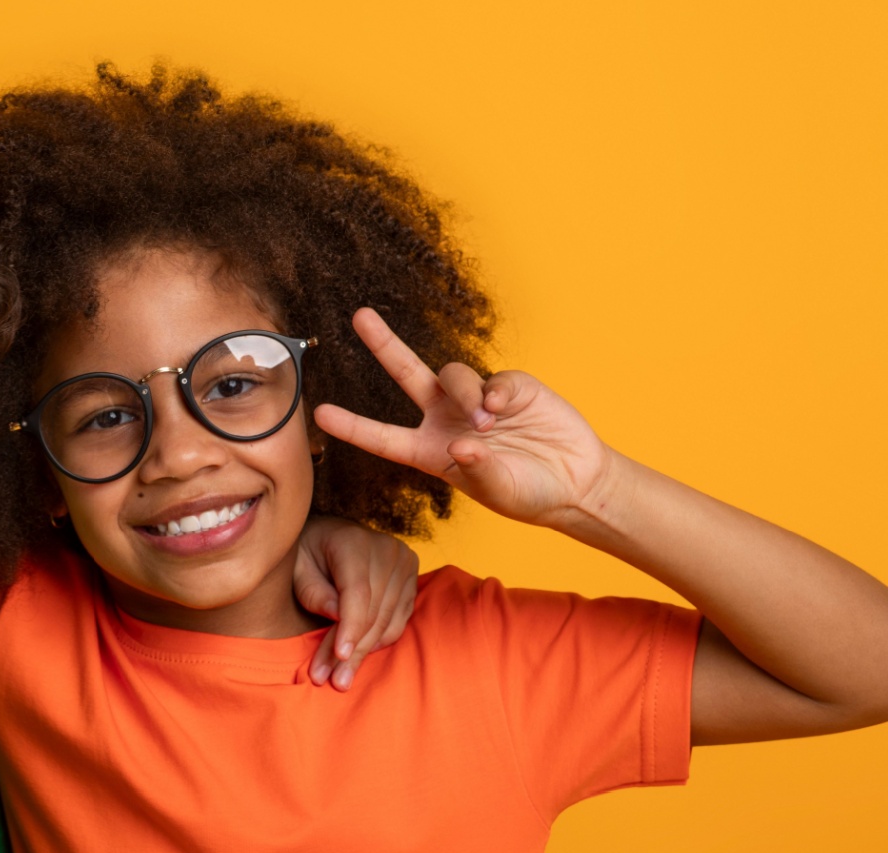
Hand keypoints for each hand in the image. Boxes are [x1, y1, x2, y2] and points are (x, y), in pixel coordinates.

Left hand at [295, 518, 418, 689]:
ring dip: (364, 653)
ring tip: (341, 678)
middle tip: (331, 680)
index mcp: (354, 541)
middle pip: (373, 612)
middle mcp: (387, 550)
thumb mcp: (297, 569)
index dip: (350, 628)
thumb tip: (337, 617)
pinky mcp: (411, 581)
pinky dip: (378, 642)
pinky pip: (398, 621)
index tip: (339, 657)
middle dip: (351, 650)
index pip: (358, 593)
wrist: (329, 535)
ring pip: (387, 621)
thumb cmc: (306, 554)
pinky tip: (358, 657)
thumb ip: (314, 592)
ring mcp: (404, 564)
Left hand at [313, 309, 616, 530]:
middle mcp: (445, 420)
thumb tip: (461, 442)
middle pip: (406, 375)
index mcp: (430, 452)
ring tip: (487, 422)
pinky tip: (506, 409)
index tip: (319, 413)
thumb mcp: (499, 491)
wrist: (575, 482)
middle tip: (360, 316)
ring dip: (465, 394)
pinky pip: (492, 379)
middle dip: (384, 344)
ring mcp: (475, 401)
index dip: (352, 426)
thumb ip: (479, 470)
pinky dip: (496, 392)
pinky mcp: (510, 387)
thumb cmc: (528, 494)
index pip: (383, 437)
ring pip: (452, 375)